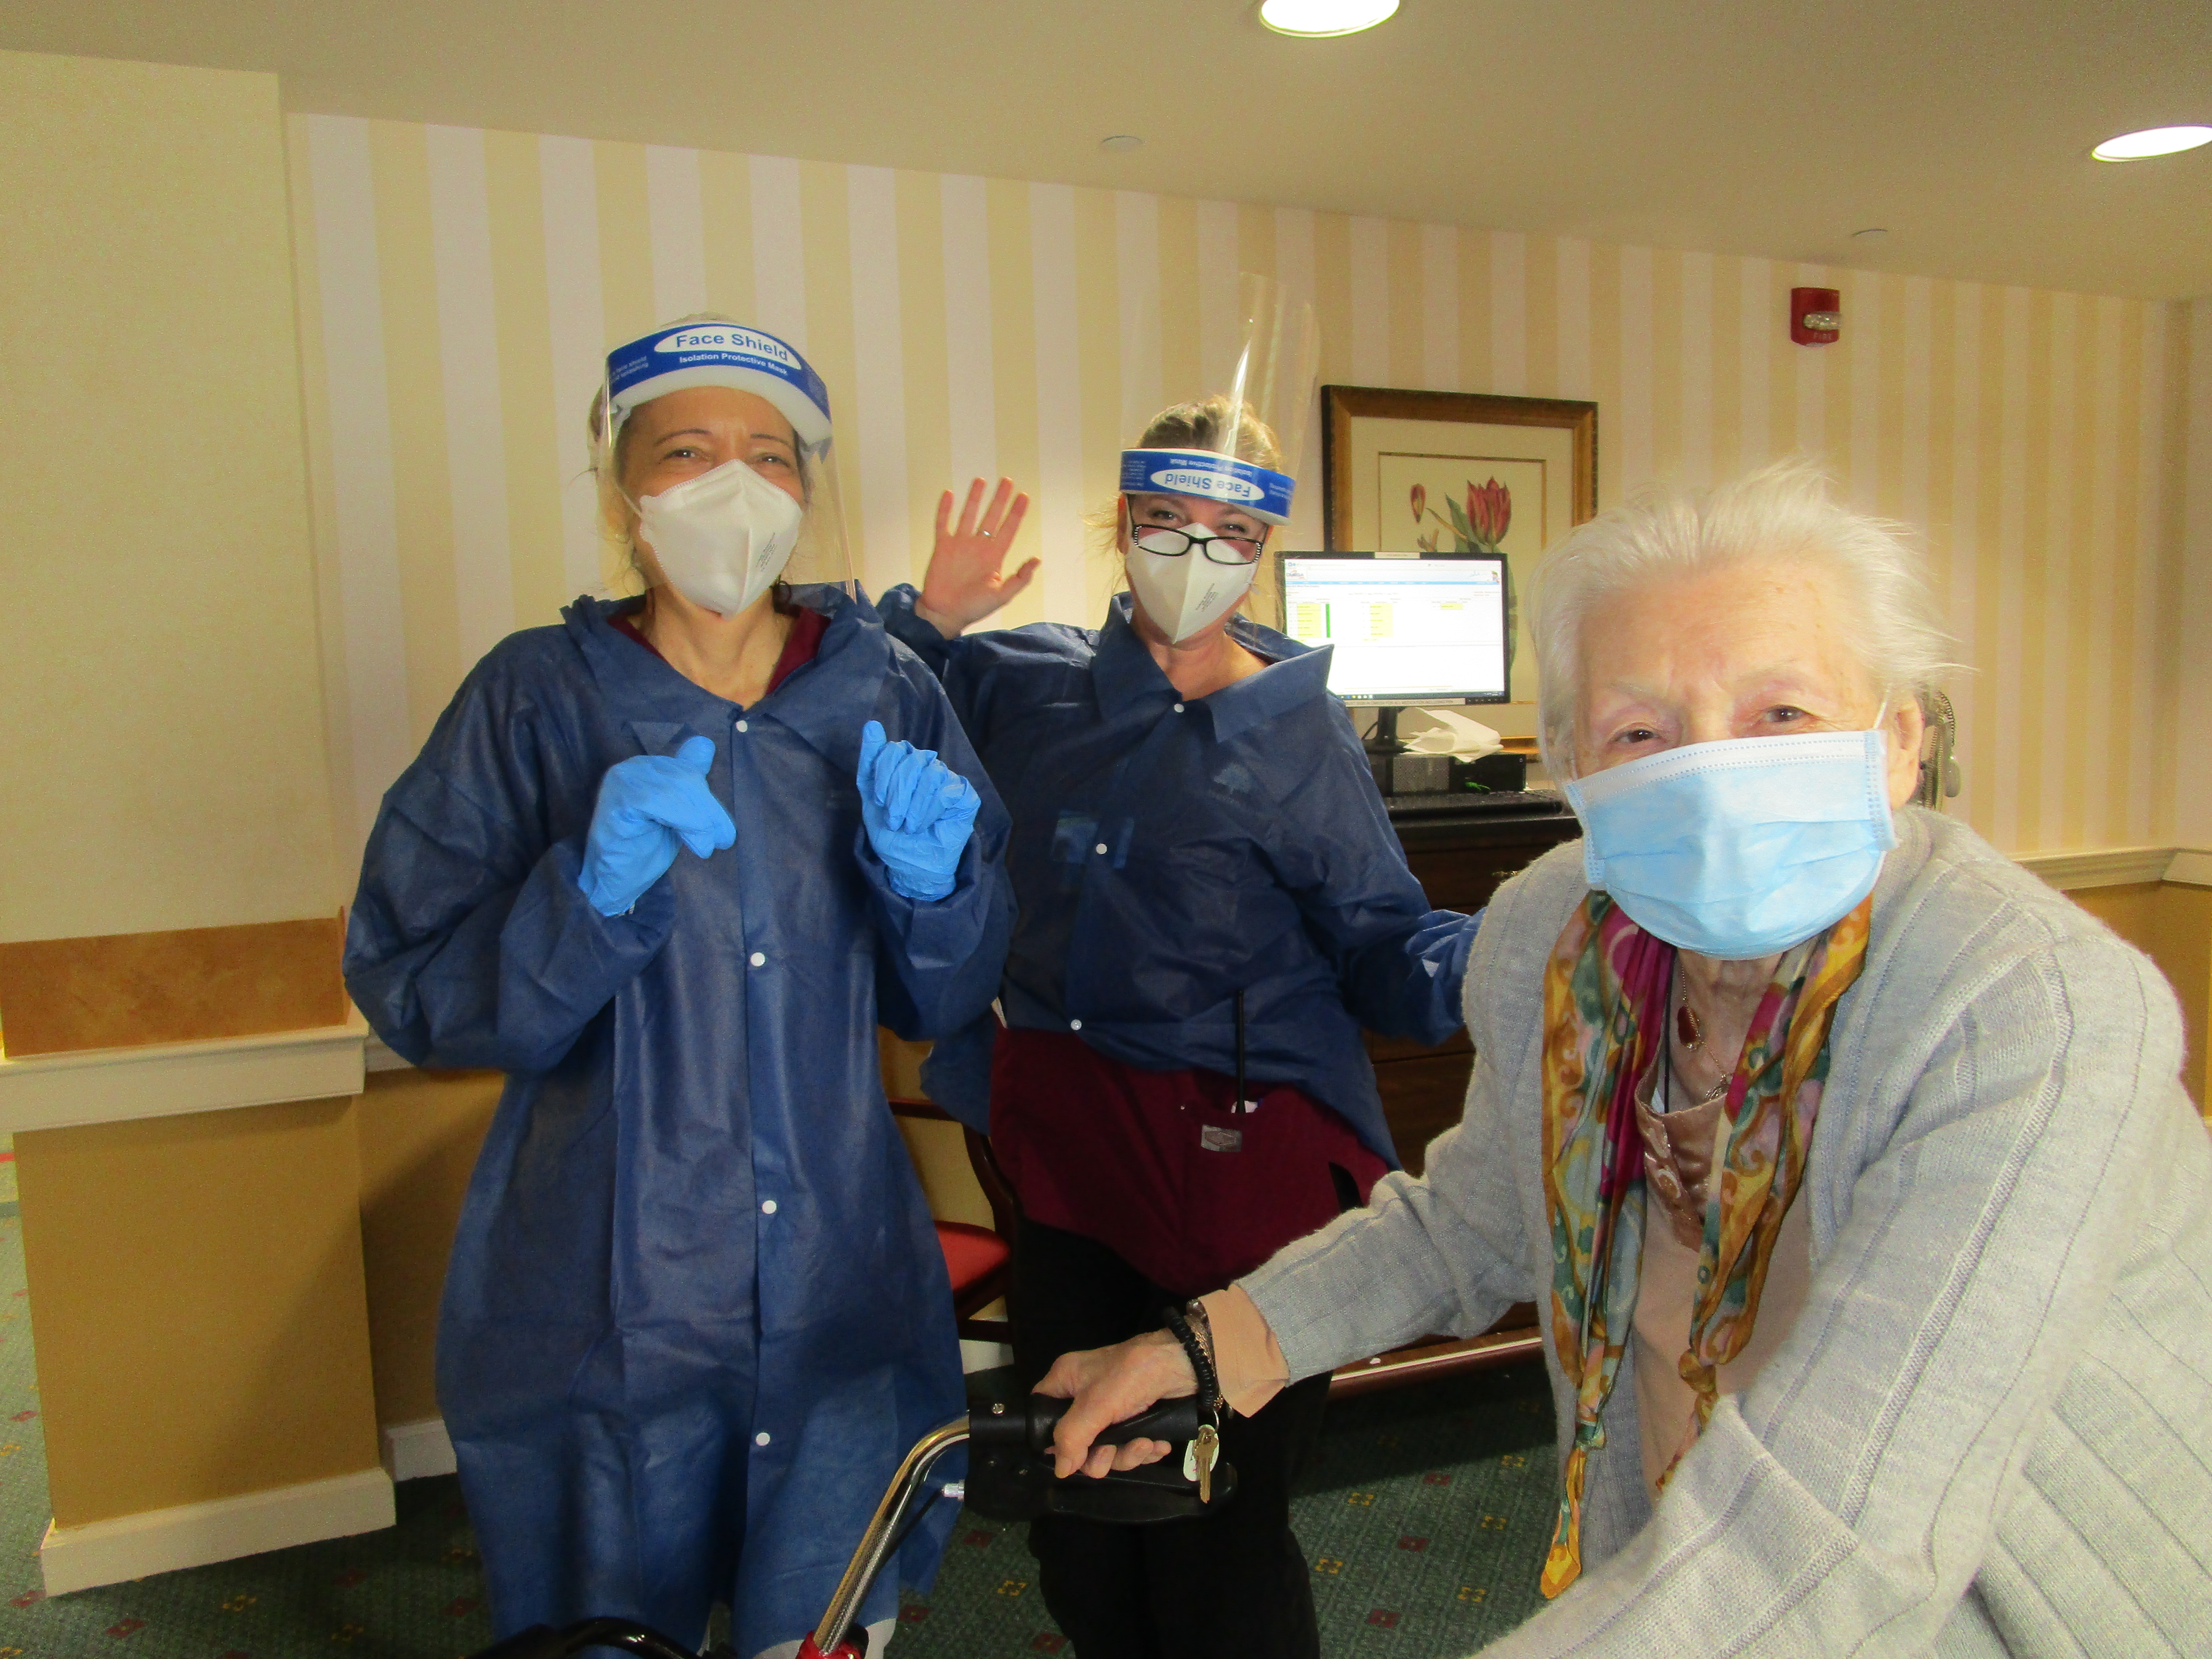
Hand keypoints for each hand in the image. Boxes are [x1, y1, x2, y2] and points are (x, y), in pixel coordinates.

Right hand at [578, 736, 736, 915]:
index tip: (723, 833)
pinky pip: (657, 800)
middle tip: (723, 840)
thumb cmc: (644, 849)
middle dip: (709, 811)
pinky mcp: (616, 799)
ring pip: (675, 788)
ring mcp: (622, 781)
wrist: (613, 882)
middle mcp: (634, 767)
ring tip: (705, 846)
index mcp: (651, 767)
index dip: (709, 801)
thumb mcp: (678, 815)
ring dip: (699, 820)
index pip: (690, 769)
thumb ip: (689, 785)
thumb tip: (705, 743)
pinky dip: (684, 821)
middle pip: (686, 777)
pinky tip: (695, 844)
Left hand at [857, 720, 980, 901]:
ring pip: (931, 774)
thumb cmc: (891, 832)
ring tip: (909, 826)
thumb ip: (870, 760)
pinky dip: (929, 811)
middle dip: (898, 794)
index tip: (879, 801)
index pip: (895, 749)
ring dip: (914, 806)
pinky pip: (947, 791)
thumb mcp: (871, 796)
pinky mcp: (964, 795)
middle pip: (912, 760)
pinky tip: (925, 825)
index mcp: (905, 763)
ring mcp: (947, 779)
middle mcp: (928, 766)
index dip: (884, 774)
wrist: (910, 865)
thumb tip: (871, 723)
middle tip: (894, 820)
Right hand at [915, 476, 1034, 636]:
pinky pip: (943, 524)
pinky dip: (945, 510)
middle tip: (1007, 481)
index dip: (1016, 513)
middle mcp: (978, 546)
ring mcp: (960, 544)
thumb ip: (1020, 579)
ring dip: (974, 498)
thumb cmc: (974, 607)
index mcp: (994, 556)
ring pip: (968, 515)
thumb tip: (1037, 559)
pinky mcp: (942, 547)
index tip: (1024, 496)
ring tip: (980, 480)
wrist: (945, 613)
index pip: (1008, 529)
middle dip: (999, 499)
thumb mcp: (1002, 596)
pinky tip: (949, 494)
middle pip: (991, 517)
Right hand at [1036, 1330, 1195, 1479]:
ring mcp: (1112, 1411)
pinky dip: (1144, 1450)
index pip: (1042, 1413)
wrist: (1188, 1364)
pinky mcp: (1136, 1421)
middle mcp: (1086, 1397)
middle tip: (1113, 1451)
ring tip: (1146, 1445)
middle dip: (1100, 1454)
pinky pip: (1130, 1448)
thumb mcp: (1096, 1404)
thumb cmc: (1134, 1374)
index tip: (1069, 1454)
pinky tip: (1158, 1444)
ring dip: (1128, 1455)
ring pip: (1107, 1450)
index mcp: (1067, 1381)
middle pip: (1078, 1443)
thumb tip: (1059, 1469)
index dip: (1051, 1438)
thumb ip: (1072, 1437)